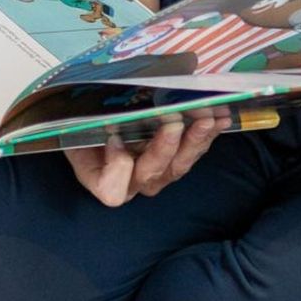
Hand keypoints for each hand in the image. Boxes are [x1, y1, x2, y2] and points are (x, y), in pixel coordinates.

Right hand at [63, 112, 230, 207]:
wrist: (102, 115)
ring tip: (206, 118)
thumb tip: (111, 110)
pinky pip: (193, 153)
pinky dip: (207, 134)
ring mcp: (157, 173)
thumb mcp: (79, 120)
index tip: (114, 138)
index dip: (116, 167)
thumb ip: (92, 119)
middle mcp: (131, 181)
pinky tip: (220, 117)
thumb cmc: (87, 120)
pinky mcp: (177, 160)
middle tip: (172, 121)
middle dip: (163, 148)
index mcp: (101, 176)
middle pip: (151, 175)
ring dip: (194, 141)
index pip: (111, 190)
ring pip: (178, 166)